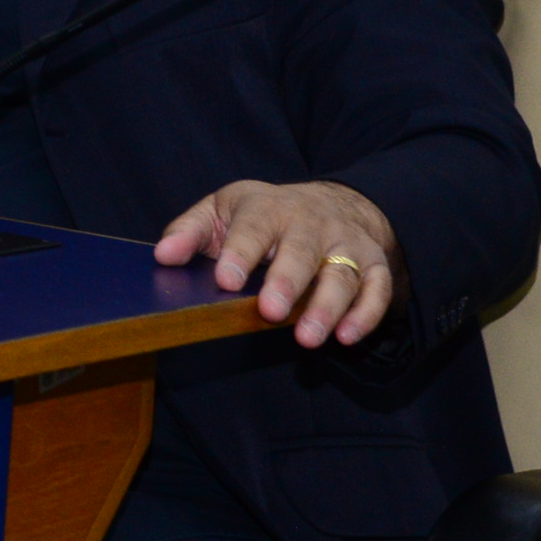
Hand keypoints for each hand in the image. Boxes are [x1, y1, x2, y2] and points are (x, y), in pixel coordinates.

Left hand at [156, 179, 404, 348]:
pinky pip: (377, 289)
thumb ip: (190, 232)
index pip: (252, 227)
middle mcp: (310, 223)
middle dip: (286, 281)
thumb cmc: (262, 216)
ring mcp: (345, 244)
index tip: (224, 280)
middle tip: (270, 311)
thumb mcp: (221, 210)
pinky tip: (347, 337)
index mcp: (267, 207)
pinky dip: (367, 314)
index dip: (239, 253)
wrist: (328, 203)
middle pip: (300, 251)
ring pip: (342, 275)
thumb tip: (163, 256)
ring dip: (327, 307)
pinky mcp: (373, 264)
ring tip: (307, 337)